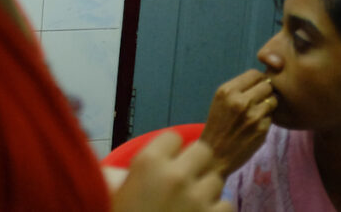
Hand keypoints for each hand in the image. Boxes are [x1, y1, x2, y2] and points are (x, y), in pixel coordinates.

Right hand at [112, 132, 231, 211]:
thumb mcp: (114, 193)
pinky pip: (227, 205)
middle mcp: (176, 175)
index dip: (170, 150)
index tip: (165, 163)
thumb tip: (134, 167)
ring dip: (206, 190)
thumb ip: (126, 174)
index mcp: (148, 162)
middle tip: (185, 179)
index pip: (173, 136)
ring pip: (216, 180)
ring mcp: (198, 199)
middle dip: (196, 164)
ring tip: (191, 205)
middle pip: (204, 150)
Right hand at [200, 69, 275, 175]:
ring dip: (268, 105)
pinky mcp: (261, 129)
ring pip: (273, 100)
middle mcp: (240, 100)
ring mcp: (252, 115)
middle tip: (259, 101)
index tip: (256, 87)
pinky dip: (267, 120)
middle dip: (265, 91)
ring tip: (257, 113)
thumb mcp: (220, 101)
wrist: (213, 154)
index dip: (259, 79)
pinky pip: (272, 117)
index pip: (255, 74)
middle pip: (267, 85)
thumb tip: (263, 79)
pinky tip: (256, 126)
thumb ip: (239, 89)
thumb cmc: (217, 125)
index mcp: (227, 90)